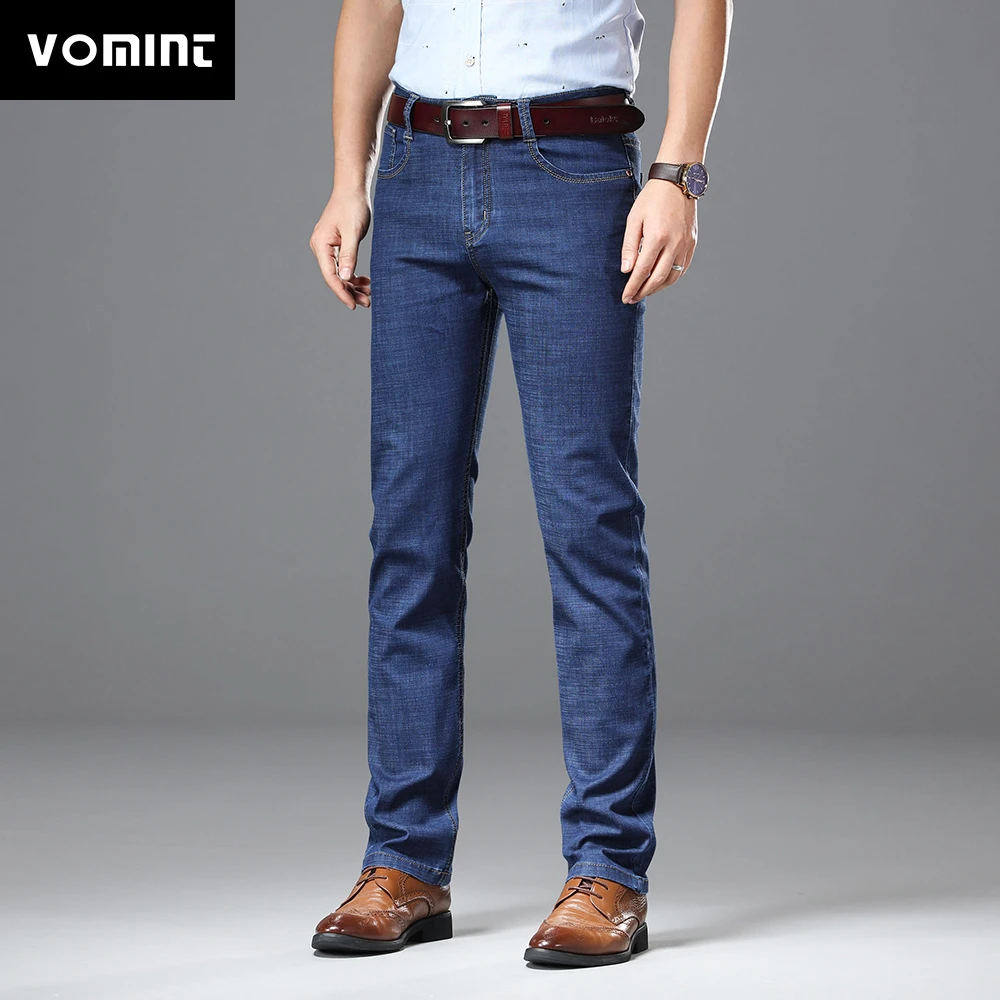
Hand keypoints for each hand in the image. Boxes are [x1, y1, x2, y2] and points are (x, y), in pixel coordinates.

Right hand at [309, 188, 372, 309]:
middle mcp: (321, 248)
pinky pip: (343, 266)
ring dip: (353, 285)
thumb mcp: (352, 231)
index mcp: (321, 244)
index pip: (330, 275)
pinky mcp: (336, 246)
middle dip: (349, 291)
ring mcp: (327, 248)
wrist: (353, 189)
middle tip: (367, 302)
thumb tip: (345, 277)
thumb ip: (349, 254)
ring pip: (339, 274)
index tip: (353, 305)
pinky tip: (365, 280)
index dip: (341, 292)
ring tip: (368, 294)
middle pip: (334, 277)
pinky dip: (353, 275)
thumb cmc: (352, 206)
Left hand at [620, 179, 697, 303]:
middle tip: (632, 299)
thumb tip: (626, 270)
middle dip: (643, 292)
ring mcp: (685, 244)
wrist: (678, 181)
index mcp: (657, 237)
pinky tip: (660, 280)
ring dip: (657, 288)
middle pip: (658, 279)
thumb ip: (630, 246)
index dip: (632, 287)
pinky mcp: (692, 243)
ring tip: (644, 291)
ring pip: (672, 277)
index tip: (625, 297)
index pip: (642, 271)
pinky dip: (671, 278)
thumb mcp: (634, 219)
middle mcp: (674, 244)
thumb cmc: (652, 198)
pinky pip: (682, 268)